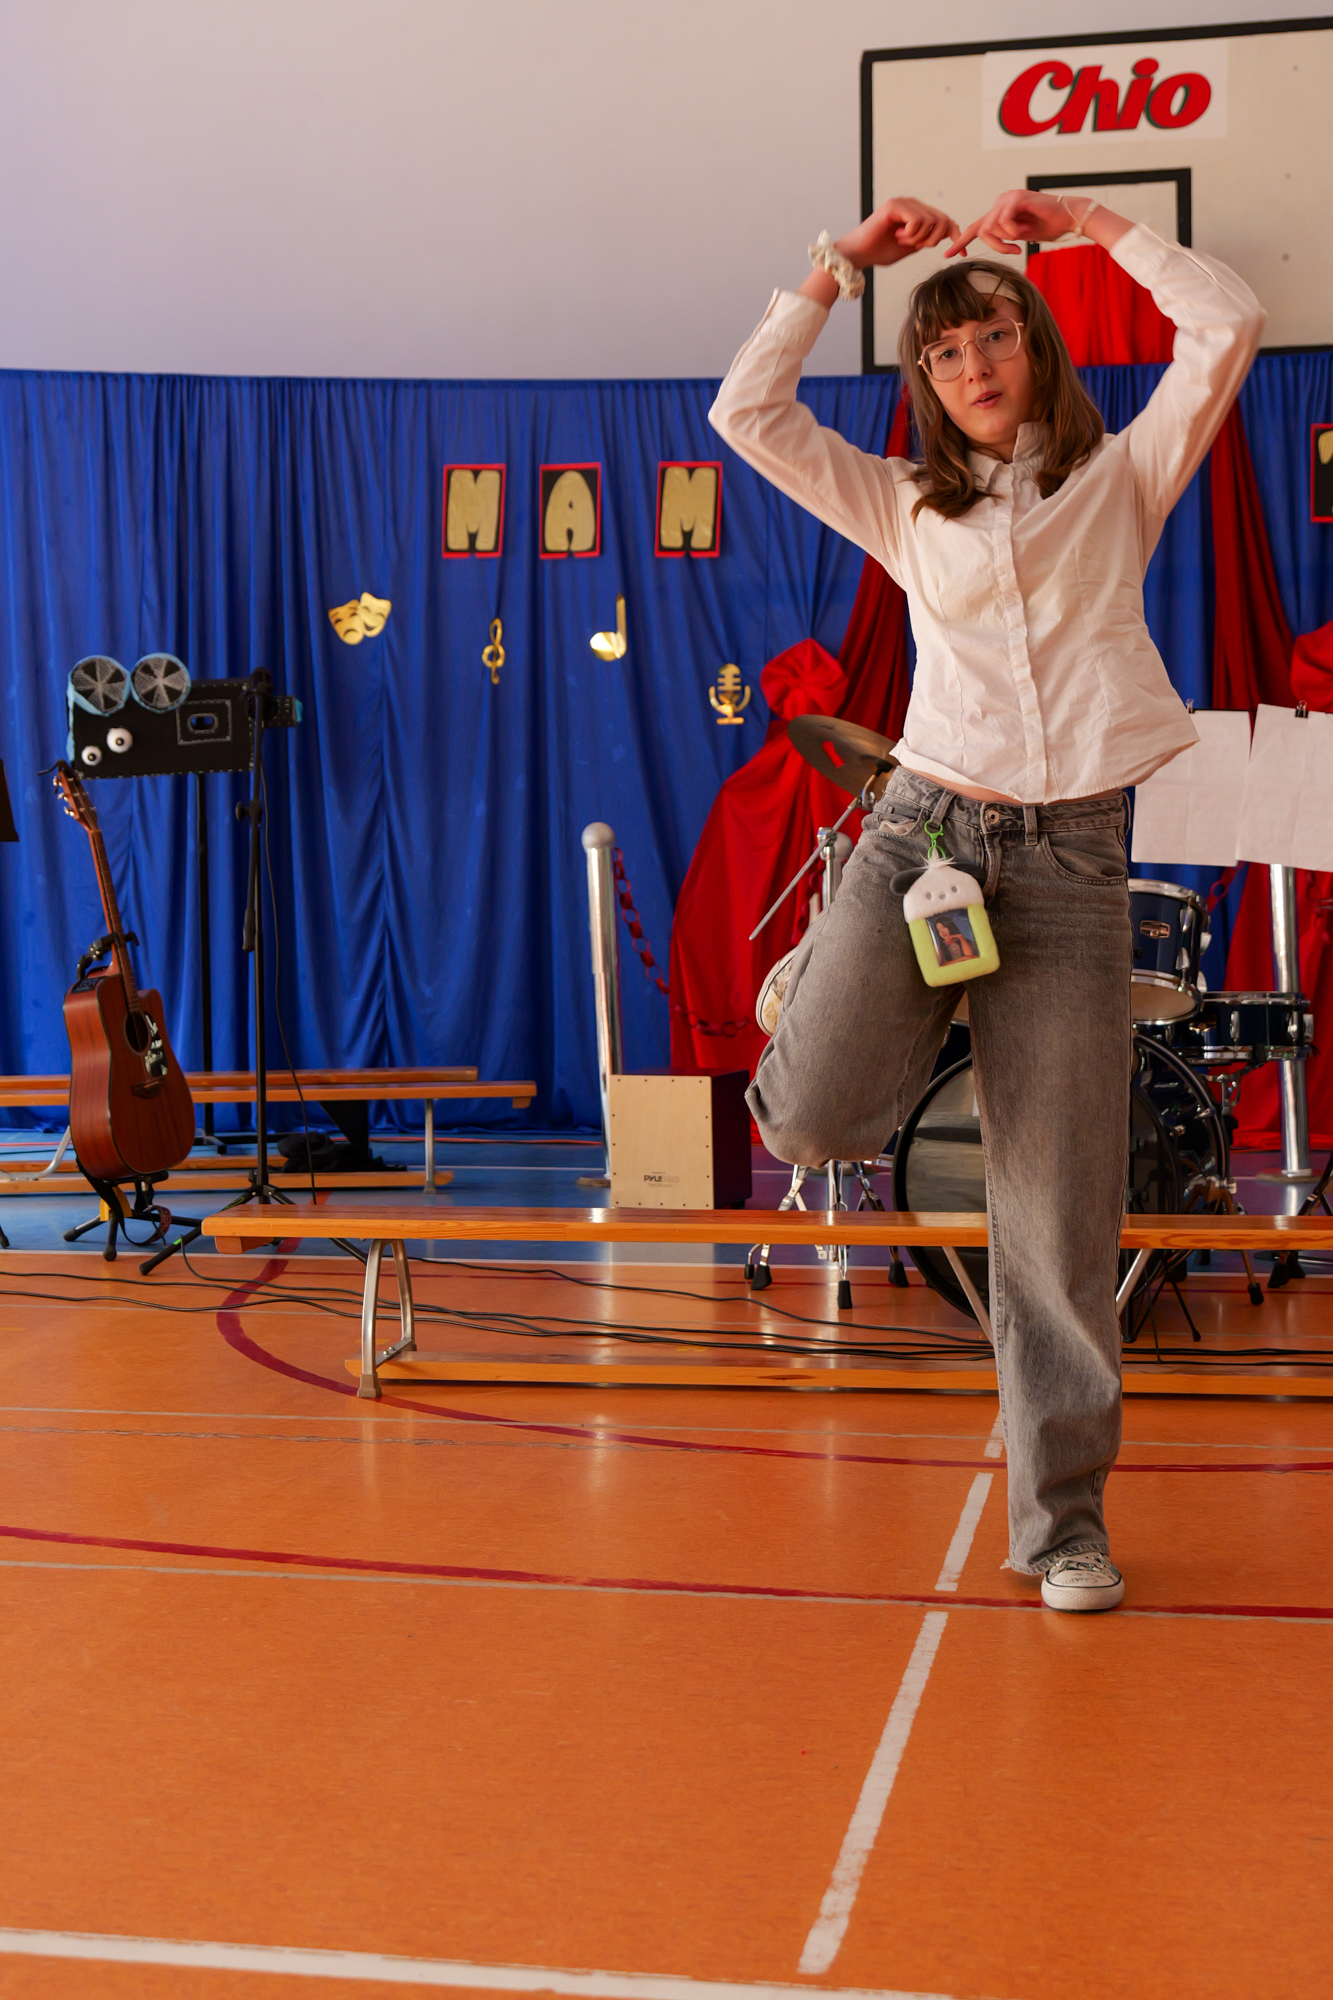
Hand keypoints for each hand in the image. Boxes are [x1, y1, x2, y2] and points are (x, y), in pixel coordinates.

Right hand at [840, 196, 959, 268]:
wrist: (859, 254)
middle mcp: (912, 204)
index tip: (961, 254)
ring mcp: (904, 202)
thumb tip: (948, 233)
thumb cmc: (880, 252)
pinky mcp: (895, 205)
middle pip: (942, 220)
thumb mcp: (911, 247)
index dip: (955, 235)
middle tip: (916, 247)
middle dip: (933, 240)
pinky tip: (898, 236)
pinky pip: (917, 220)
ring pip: (931, 220)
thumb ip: (927, 239)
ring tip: (902, 241)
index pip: (945, 220)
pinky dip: (911, 234)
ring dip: (918, 238)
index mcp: (917, 213)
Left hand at [945, 189, 1075, 258]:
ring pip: (990, 227)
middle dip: (995, 246)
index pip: (975, 227)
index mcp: (999, 211)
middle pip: (981, 230)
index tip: (947, 255)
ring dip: (1004, 241)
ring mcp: (1008, 198)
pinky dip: (1011, 232)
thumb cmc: (1046, 227)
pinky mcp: (1017, 198)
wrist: (1067, 218)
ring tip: (1021, 242)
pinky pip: (1002, 221)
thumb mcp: (1019, 236)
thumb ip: (1003, 237)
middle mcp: (1001, 202)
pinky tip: (1023, 233)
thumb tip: (990, 242)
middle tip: (1013, 252)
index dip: (961, 241)